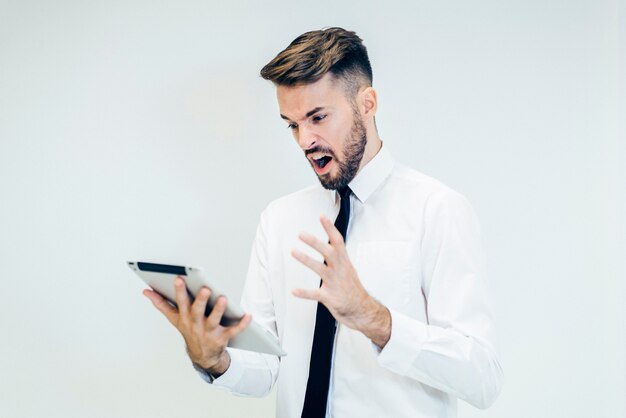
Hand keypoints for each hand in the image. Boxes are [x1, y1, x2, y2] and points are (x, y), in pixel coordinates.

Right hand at [143, 276, 251, 373]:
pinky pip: (233, 330)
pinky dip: (242, 324)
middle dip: (200, 300)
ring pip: (214, 320)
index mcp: (184, 317)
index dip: (179, 291)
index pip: (180, 302)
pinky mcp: (223, 337)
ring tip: (223, 298)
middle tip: (205, 288)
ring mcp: (209, 332)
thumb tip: (146, 291)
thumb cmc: (189, 329)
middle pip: (197, 311)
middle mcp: (196, 324)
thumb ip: (160, 304)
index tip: (179, 278)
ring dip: (219, 310)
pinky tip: (248, 315)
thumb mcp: (174, 318)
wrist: (202, 355)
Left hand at [291, 215, 390, 346]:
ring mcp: (335, 284)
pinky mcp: (330, 297)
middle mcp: (340, 270)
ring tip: (293, 251)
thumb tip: (332, 242)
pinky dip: (304, 293)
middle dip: (315, 242)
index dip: (330, 229)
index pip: (338, 241)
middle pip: (328, 252)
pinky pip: (315, 294)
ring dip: (306, 259)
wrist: (362, 309)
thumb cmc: (353, 289)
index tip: (322, 217)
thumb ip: (338, 257)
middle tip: (301, 234)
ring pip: (319, 269)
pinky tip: (294, 290)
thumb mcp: (348, 268)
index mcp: (344, 262)